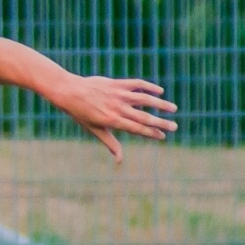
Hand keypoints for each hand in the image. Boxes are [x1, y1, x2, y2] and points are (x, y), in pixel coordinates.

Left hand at [52, 75, 177, 161]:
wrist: (70, 92)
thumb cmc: (82, 114)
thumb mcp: (95, 130)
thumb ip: (110, 143)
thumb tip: (119, 160)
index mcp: (112, 121)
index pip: (137, 129)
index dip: (151, 133)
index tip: (163, 136)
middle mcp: (117, 108)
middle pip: (144, 116)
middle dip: (161, 123)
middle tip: (174, 127)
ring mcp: (118, 95)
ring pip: (145, 99)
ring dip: (160, 104)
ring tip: (172, 109)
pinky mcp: (118, 84)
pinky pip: (137, 84)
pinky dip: (149, 87)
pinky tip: (160, 91)